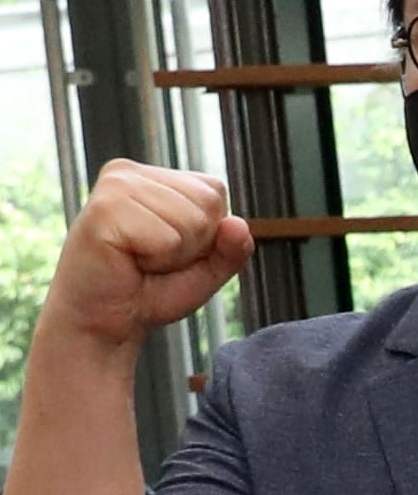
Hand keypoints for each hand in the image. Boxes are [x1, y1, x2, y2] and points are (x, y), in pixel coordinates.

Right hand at [43, 161, 244, 354]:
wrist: (102, 321)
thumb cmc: (148, 291)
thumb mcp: (206, 270)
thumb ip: (232, 249)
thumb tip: (238, 224)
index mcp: (151, 177)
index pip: (214, 191)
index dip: (206, 234)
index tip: (168, 249)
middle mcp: (129, 172)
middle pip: (209, 203)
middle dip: (193, 244)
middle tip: (152, 259)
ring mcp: (114, 187)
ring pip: (192, 221)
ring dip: (175, 254)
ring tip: (140, 260)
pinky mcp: (104, 210)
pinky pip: (167, 239)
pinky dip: (157, 260)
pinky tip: (128, 261)